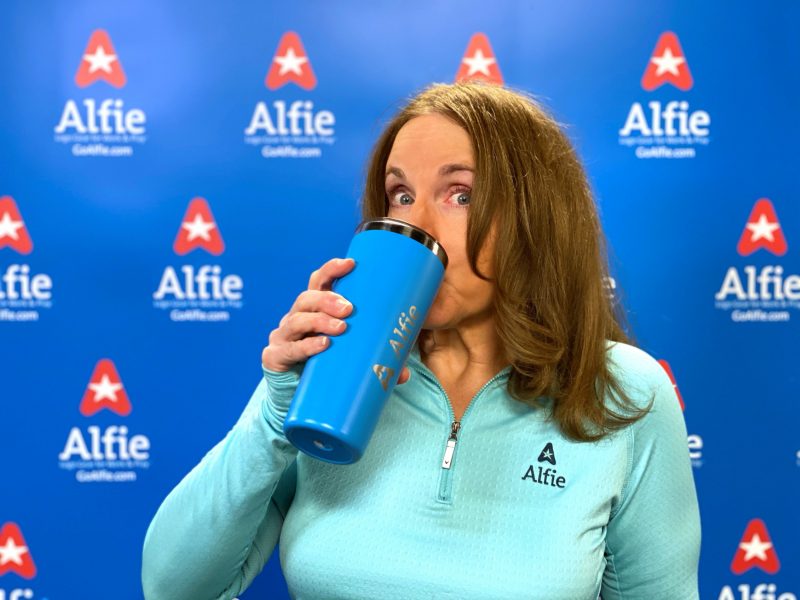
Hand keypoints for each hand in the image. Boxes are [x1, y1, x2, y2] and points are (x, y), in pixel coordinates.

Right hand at [261, 257, 410, 384]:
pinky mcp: (276, 356)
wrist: (294, 393)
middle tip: (350, 309)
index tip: (351, 263)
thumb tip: (403, 373)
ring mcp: (284, 336)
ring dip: (319, 321)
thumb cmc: (325, 364)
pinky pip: (291, 348)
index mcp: (314, 309)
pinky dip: (307, 346)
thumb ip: (375, 359)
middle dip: (328, 299)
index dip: (332, 269)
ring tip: (341, 328)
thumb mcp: (348, 354)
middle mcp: (296, 317)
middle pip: (307, 298)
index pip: (319, 282)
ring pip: (297, 320)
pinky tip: (323, 345)